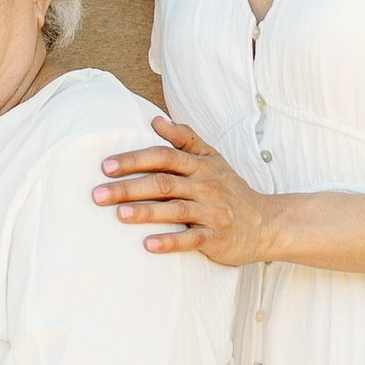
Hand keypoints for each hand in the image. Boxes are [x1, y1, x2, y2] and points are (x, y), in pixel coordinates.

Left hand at [93, 116, 283, 265]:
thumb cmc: (231, 189)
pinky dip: (169, 242)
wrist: (267, 222)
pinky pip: (191, 239)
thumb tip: (156, 119)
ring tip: (118, 214)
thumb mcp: (212, 158)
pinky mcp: (216, 237)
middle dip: (128, 187)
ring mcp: (211, 211)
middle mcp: (205, 185)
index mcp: (200, 165)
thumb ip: (185, 138)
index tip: (105, 166)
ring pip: (174, 209)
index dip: (134, 160)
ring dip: (145, 212)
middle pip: (162, 183)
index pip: (163, 156)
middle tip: (97, 194)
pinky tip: (147, 245)